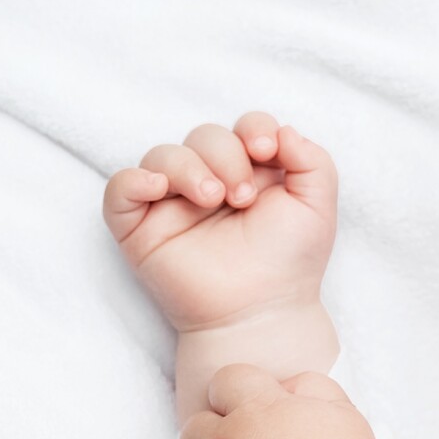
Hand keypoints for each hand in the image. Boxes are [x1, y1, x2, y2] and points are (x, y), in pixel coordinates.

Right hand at [102, 113, 336, 331]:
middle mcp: (211, 182)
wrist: (261, 312)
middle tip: (243, 197)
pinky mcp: (141, 228)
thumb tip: (282, 131)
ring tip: (212, 199)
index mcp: (252, 172)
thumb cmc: (290, 263)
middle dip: (226, 156)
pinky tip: (158, 188)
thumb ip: (313, 160)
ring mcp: (173, 204)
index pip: (244, 127)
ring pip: (162, 155)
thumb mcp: (317, 206)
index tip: (266, 151)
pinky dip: (133, 180)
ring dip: (188, 167)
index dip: (254, 127)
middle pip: (204, 136)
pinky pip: (120, 188)